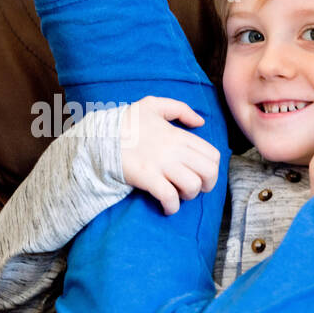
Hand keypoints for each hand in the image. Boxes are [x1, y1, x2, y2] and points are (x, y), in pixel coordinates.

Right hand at [119, 96, 220, 214]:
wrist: (100, 136)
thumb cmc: (127, 122)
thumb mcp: (153, 105)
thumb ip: (180, 109)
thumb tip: (200, 121)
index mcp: (178, 135)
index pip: (212, 155)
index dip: (212, 169)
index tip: (201, 175)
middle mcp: (174, 150)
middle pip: (209, 172)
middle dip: (206, 185)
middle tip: (194, 188)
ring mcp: (160, 164)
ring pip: (192, 186)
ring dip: (188, 196)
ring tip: (178, 195)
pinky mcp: (147, 178)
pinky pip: (169, 197)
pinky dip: (171, 207)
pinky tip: (167, 207)